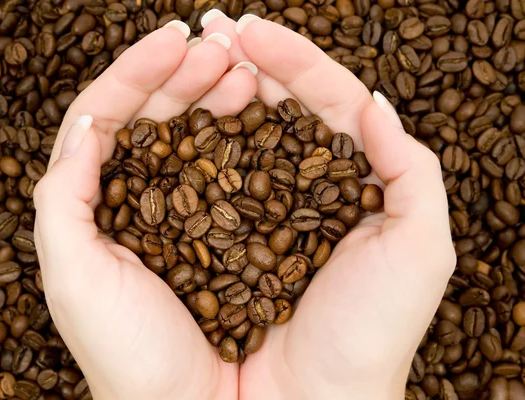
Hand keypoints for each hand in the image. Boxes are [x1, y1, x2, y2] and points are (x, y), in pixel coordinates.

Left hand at [33, 22, 257, 398]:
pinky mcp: (231, 231)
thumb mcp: (74, 278)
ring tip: (245, 69)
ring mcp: (189, 212)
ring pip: (199, 137)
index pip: (107, 117)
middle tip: (220, 47)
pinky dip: (247, 139)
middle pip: (156, 117)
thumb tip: (83, 124)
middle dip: (185, 75)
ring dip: (218, 95)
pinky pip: (235, 172)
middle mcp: (141, 201)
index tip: (172, 39)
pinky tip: (264, 114)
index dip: (134, 73)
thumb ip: (63, 198)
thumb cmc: (129, 356)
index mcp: (96, 205)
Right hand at [200, 13, 455, 398]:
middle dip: (240, 62)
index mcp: (339, 184)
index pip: (319, 101)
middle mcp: (284, 192)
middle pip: (264, 108)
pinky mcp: (197, 238)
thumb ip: (410, 168)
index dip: (291, 59)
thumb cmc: (368, 337)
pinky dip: (170, 139)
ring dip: (203, 89)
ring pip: (221, 134)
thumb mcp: (419, 249)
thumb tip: (375, 100)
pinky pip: (178, 177)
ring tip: (191, 54)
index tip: (253, 28)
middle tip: (213, 28)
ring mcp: (235, 212)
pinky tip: (161, 108)